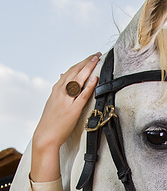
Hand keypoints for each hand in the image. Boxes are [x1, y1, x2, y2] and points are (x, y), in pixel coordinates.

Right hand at [31, 54, 100, 181]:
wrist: (46, 136)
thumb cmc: (51, 121)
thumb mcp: (53, 102)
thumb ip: (59, 90)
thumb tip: (62, 76)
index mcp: (56, 89)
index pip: (70, 71)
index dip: (80, 63)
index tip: (89, 57)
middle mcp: (60, 92)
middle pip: (74, 72)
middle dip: (86, 61)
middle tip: (96, 54)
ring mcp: (66, 100)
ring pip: (78, 80)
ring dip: (88, 68)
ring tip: (96, 59)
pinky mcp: (72, 110)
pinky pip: (82, 95)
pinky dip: (88, 85)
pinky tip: (95, 78)